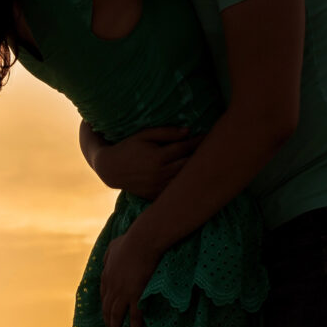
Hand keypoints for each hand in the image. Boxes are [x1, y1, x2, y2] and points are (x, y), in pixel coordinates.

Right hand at [81, 124, 202, 199]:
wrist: (110, 169)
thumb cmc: (129, 147)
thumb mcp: (144, 135)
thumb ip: (165, 132)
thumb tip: (188, 131)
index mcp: (158, 157)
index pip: (185, 147)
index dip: (199, 141)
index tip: (209, 135)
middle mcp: (160, 174)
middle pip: (189, 164)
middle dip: (201, 156)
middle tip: (215, 149)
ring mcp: (158, 187)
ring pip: (184, 179)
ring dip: (196, 172)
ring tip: (207, 163)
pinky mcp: (155, 195)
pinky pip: (175, 190)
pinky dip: (184, 185)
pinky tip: (192, 178)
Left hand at [99, 228, 161, 326]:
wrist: (143, 241)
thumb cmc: (131, 240)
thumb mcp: (114, 245)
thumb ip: (109, 254)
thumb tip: (106, 259)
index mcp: (107, 275)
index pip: (103, 295)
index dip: (104, 305)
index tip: (106, 312)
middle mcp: (111, 286)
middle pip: (107, 308)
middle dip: (107, 320)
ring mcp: (122, 292)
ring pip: (116, 315)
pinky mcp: (135, 296)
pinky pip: (134, 317)